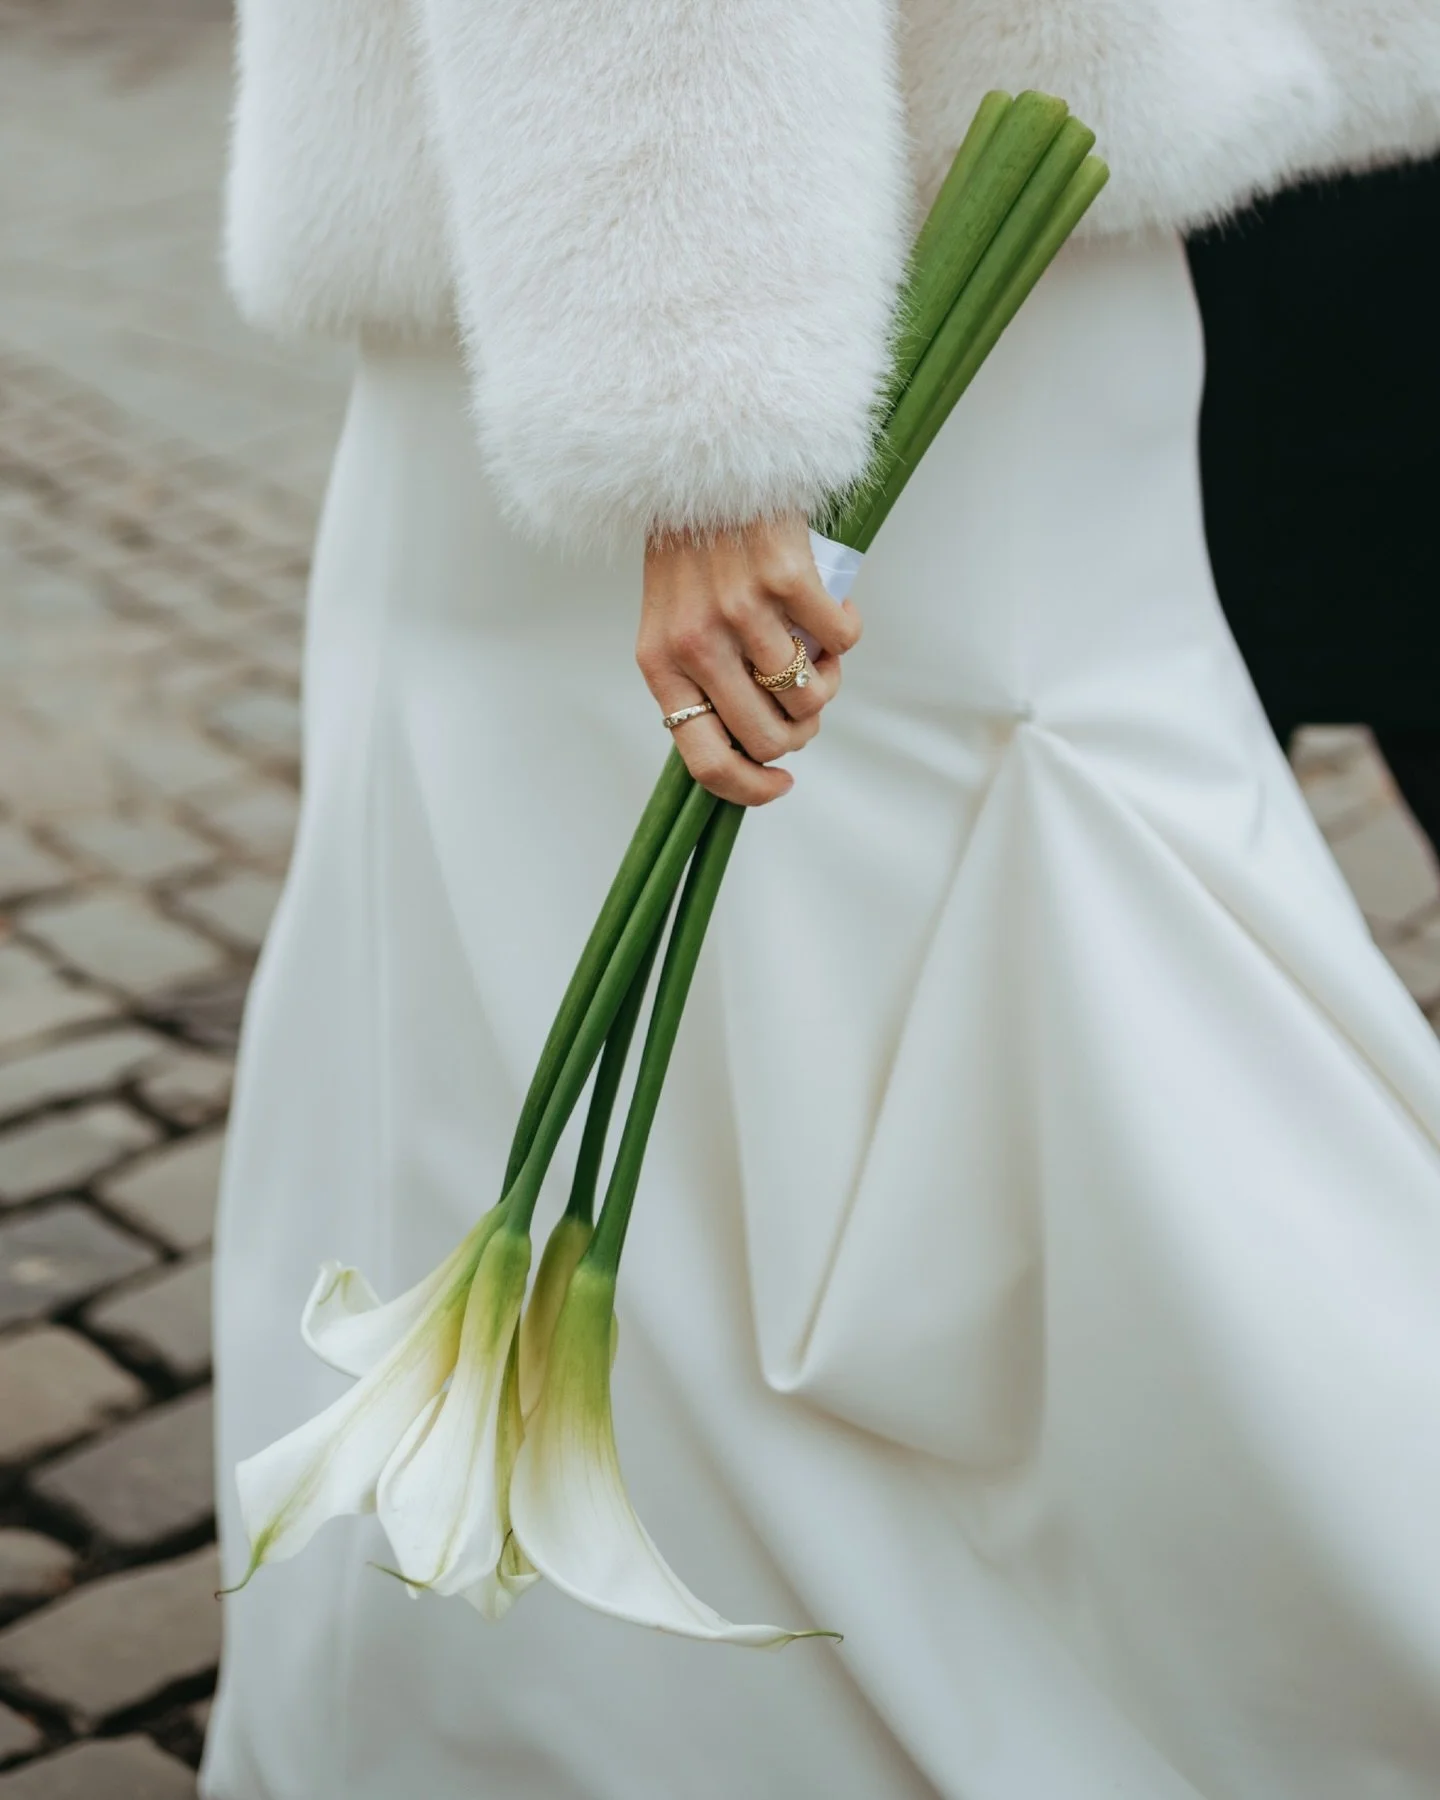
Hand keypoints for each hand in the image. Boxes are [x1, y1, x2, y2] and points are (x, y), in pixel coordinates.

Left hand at [637, 514, 862, 805]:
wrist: (698, 461)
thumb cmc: (690, 547)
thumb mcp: (672, 620)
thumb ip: (700, 677)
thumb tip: (756, 737)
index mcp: (662, 664)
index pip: (706, 760)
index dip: (751, 787)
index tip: (780, 781)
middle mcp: (697, 644)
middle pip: (769, 738)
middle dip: (800, 732)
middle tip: (806, 698)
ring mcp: (742, 612)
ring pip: (810, 695)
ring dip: (827, 683)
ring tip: (819, 651)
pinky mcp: (786, 578)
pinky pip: (841, 639)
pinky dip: (848, 632)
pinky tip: (837, 611)